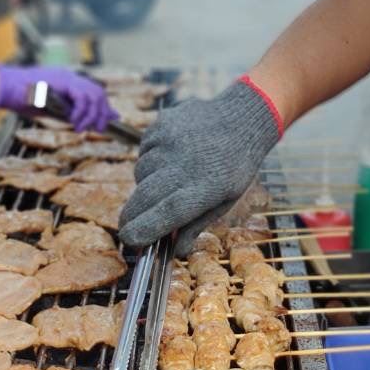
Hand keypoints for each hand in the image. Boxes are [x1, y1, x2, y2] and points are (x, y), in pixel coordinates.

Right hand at [0, 66, 114, 132]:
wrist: (3, 87)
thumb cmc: (19, 98)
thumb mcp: (47, 108)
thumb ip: (65, 112)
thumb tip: (78, 121)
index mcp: (66, 80)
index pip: (92, 91)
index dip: (103, 106)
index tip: (109, 120)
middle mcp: (69, 76)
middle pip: (98, 91)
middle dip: (102, 112)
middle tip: (97, 128)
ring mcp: (66, 76)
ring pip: (94, 94)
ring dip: (92, 115)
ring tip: (82, 128)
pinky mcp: (62, 81)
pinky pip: (82, 97)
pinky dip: (82, 112)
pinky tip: (74, 122)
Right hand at [118, 80, 281, 247]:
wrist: (242, 118)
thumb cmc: (235, 166)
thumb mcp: (225, 199)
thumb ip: (198, 224)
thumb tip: (175, 251)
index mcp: (207, 187)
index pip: (167, 213)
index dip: (144, 229)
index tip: (130, 240)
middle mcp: (186, 163)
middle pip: (146, 196)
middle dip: (131, 216)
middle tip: (128, 226)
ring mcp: (171, 140)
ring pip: (141, 173)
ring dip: (145, 184)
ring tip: (166, 181)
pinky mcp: (162, 124)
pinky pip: (143, 151)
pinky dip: (149, 160)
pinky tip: (168, 157)